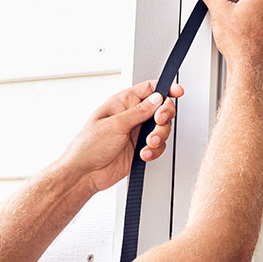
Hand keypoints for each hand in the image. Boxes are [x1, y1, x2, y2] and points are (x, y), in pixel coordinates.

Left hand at [60, 80, 183, 193]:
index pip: (149, 89)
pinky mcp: (140, 148)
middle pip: (161, 108)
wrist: (85, 173)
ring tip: (148, 144)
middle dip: (164, 116)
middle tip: (158, 122)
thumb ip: (139, 111)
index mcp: (123, 103)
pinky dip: (154, 151)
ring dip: (159, 136)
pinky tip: (143, 154)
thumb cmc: (88, 146)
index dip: (165, 88)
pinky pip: (158, 146)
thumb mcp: (115, 124)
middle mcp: (131, 116)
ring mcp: (137, 132)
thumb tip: (157, 99)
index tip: (177, 92)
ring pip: (162, 128)